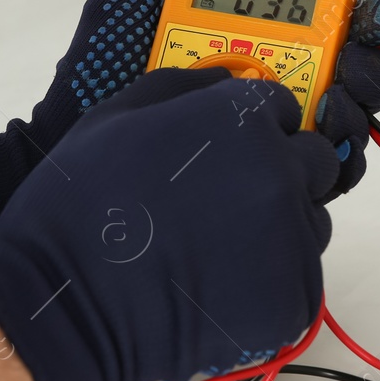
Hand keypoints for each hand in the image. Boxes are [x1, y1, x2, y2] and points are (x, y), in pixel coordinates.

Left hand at [0, 0, 379, 263]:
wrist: (71, 137)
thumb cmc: (102, 67)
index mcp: (270, 33)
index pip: (344, 19)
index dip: (375, 15)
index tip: (369, 16)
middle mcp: (287, 82)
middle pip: (365, 72)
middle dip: (373, 65)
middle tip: (347, 63)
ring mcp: (283, 132)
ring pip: (354, 124)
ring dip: (357, 112)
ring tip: (328, 105)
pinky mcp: (273, 178)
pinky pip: (326, 175)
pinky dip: (337, 160)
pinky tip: (313, 143)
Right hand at [0, 67, 336, 380]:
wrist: (65, 299)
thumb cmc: (81, 203)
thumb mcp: (119, 114)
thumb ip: (185, 87)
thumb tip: (228, 80)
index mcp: (243, 120)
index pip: (283, 109)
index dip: (256, 127)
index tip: (229, 150)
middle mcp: (280, 174)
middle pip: (314, 163)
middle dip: (283, 173)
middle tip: (229, 200)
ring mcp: (291, 240)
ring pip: (312, 223)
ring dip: (280, 228)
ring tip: (216, 248)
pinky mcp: (290, 300)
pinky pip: (299, 281)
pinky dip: (269, 283)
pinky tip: (218, 284)